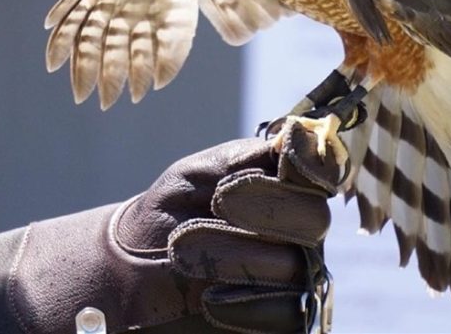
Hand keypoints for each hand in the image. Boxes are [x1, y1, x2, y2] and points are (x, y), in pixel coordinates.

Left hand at [0, 122, 342, 333]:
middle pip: (314, 219)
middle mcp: (299, 233)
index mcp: (286, 189)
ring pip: (293, 267)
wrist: (127, 274)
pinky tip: (210, 298)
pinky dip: (248, 305)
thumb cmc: (165, 215)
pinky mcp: (282, 322)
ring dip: (236, 255)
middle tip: (218, 202)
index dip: (315, 159)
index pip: (323, 170)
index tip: (289, 152)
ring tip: (181, 250)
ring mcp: (295, 280)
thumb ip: (246, 157)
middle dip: (266, 207)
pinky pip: (286, 317)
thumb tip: (298, 136)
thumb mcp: (195, 177)